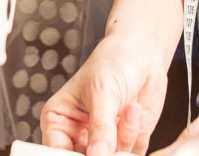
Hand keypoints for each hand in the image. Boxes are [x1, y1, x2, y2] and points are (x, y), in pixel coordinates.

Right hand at [42, 31, 167, 155]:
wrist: (143, 54)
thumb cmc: (113, 62)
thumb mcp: (102, 93)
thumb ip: (100, 128)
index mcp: (58, 121)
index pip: (56, 151)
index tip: (90, 151)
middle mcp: (78, 135)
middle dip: (104, 151)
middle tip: (113, 138)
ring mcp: (103, 141)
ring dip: (126, 137)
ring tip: (130, 109)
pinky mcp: (126, 142)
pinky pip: (133, 153)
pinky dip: (138, 136)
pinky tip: (136, 111)